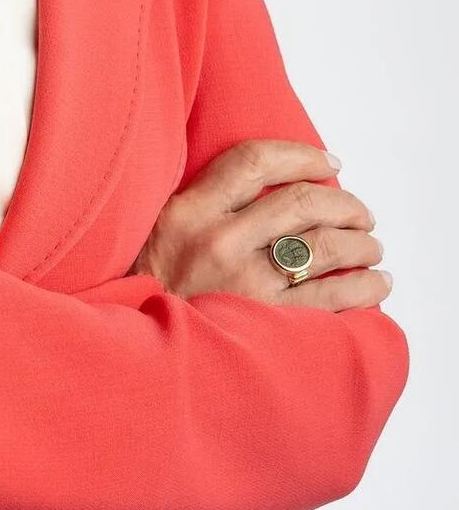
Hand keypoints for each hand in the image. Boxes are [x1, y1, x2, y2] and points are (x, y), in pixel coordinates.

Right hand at [131, 139, 390, 308]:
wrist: (136, 353)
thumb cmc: (152, 291)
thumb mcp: (161, 232)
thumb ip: (205, 206)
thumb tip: (274, 189)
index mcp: (188, 211)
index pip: (253, 161)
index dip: (301, 156)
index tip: (330, 163)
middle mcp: (216, 241)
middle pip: (301, 202)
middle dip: (345, 203)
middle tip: (361, 214)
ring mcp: (242, 285)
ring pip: (324, 247)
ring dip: (361, 244)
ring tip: (372, 247)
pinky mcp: (264, 325)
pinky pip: (331, 298)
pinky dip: (364, 287)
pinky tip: (375, 284)